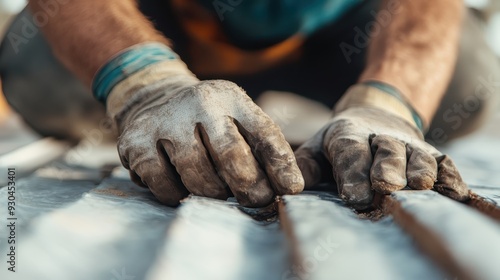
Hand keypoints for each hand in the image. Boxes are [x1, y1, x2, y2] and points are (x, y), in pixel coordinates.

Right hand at [110, 69, 302, 206]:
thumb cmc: (206, 121)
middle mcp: (199, 102)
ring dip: (212, 193)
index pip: (263, 132)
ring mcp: (166, 120)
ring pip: (199, 177)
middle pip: (232, 156)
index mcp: (230, 97)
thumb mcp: (235, 117)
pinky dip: (177, 195)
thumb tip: (288, 188)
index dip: (281, 165)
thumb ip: (259, 146)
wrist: (152, 98)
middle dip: (250, 187)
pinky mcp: (136, 141)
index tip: (291, 189)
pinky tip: (182, 188)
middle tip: (257, 201)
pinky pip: (165, 186)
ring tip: (216, 191)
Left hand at [294, 84, 469, 208]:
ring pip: (419, 156)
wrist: (376, 114)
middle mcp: (382, 138)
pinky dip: (450, 177)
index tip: (353, 196)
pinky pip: (445, 163)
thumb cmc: (340, 142)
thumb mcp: (316, 147)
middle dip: (387, 168)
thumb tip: (291, 188)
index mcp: (349, 135)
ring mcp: (410, 145)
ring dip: (419, 170)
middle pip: (387, 151)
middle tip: (385, 186)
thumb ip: (303, 166)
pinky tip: (455, 193)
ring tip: (419, 185)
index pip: (351, 152)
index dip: (353, 172)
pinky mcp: (431, 154)